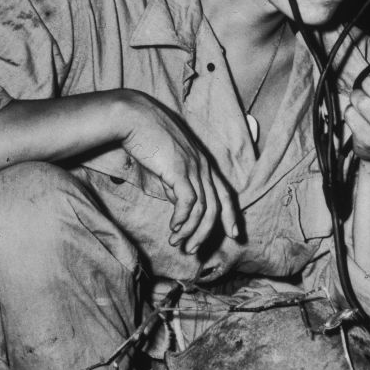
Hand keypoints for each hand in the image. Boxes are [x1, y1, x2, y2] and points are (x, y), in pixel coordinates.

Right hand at [117, 92, 240, 253]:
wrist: (135, 118)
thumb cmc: (148, 140)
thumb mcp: (166, 165)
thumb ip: (175, 183)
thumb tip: (178, 203)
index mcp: (204, 164)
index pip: (225, 193)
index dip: (231, 215)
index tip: (234, 234)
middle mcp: (204, 167)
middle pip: (216, 206)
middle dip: (206, 232)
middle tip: (193, 250)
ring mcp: (194, 168)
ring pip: (202, 208)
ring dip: (190, 230)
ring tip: (177, 243)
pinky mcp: (180, 170)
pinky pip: (188, 202)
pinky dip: (182, 219)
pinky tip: (174, 228)